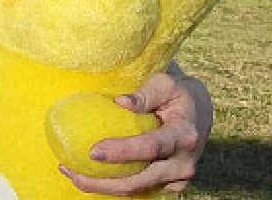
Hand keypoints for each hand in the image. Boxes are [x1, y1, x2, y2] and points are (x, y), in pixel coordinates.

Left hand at [59, 68, 211, 195]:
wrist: (199, 113)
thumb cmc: (176, 93)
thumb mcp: (165, 83)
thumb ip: (146, 93)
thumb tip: (120, 102)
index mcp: (184, 135)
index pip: (150, 147)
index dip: (122, 152)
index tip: (93, 151)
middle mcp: (184, 163)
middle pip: (141, 181)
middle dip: (105, 182)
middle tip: (73, 172)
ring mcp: (178, 179)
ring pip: (137, 190)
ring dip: (103, 187)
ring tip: (72, 174)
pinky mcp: (170, 186)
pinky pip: (139, 190)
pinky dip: (113, 186)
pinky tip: (88, 176)